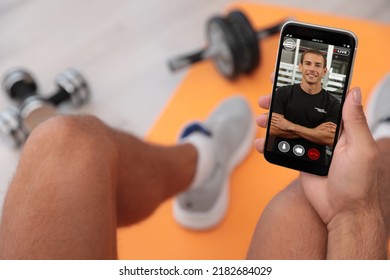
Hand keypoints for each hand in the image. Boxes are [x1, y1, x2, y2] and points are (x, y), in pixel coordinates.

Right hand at [255, 88, 380, 224]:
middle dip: (283, 101)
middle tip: (268, 96)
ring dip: (273, 120)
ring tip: (261, 118)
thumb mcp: (361, 148)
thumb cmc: (358, 182)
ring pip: (289, 126)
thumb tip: (354, 91)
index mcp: (343, 126)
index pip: (325, 99)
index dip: (310, 85)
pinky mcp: (301, 158)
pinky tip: (260, 142)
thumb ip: (355, 121)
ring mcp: (311, 144)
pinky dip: (269, 144)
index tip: (294, 74)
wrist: (343, 211)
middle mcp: (326, 132)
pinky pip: (283, 146)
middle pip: (301, 110)